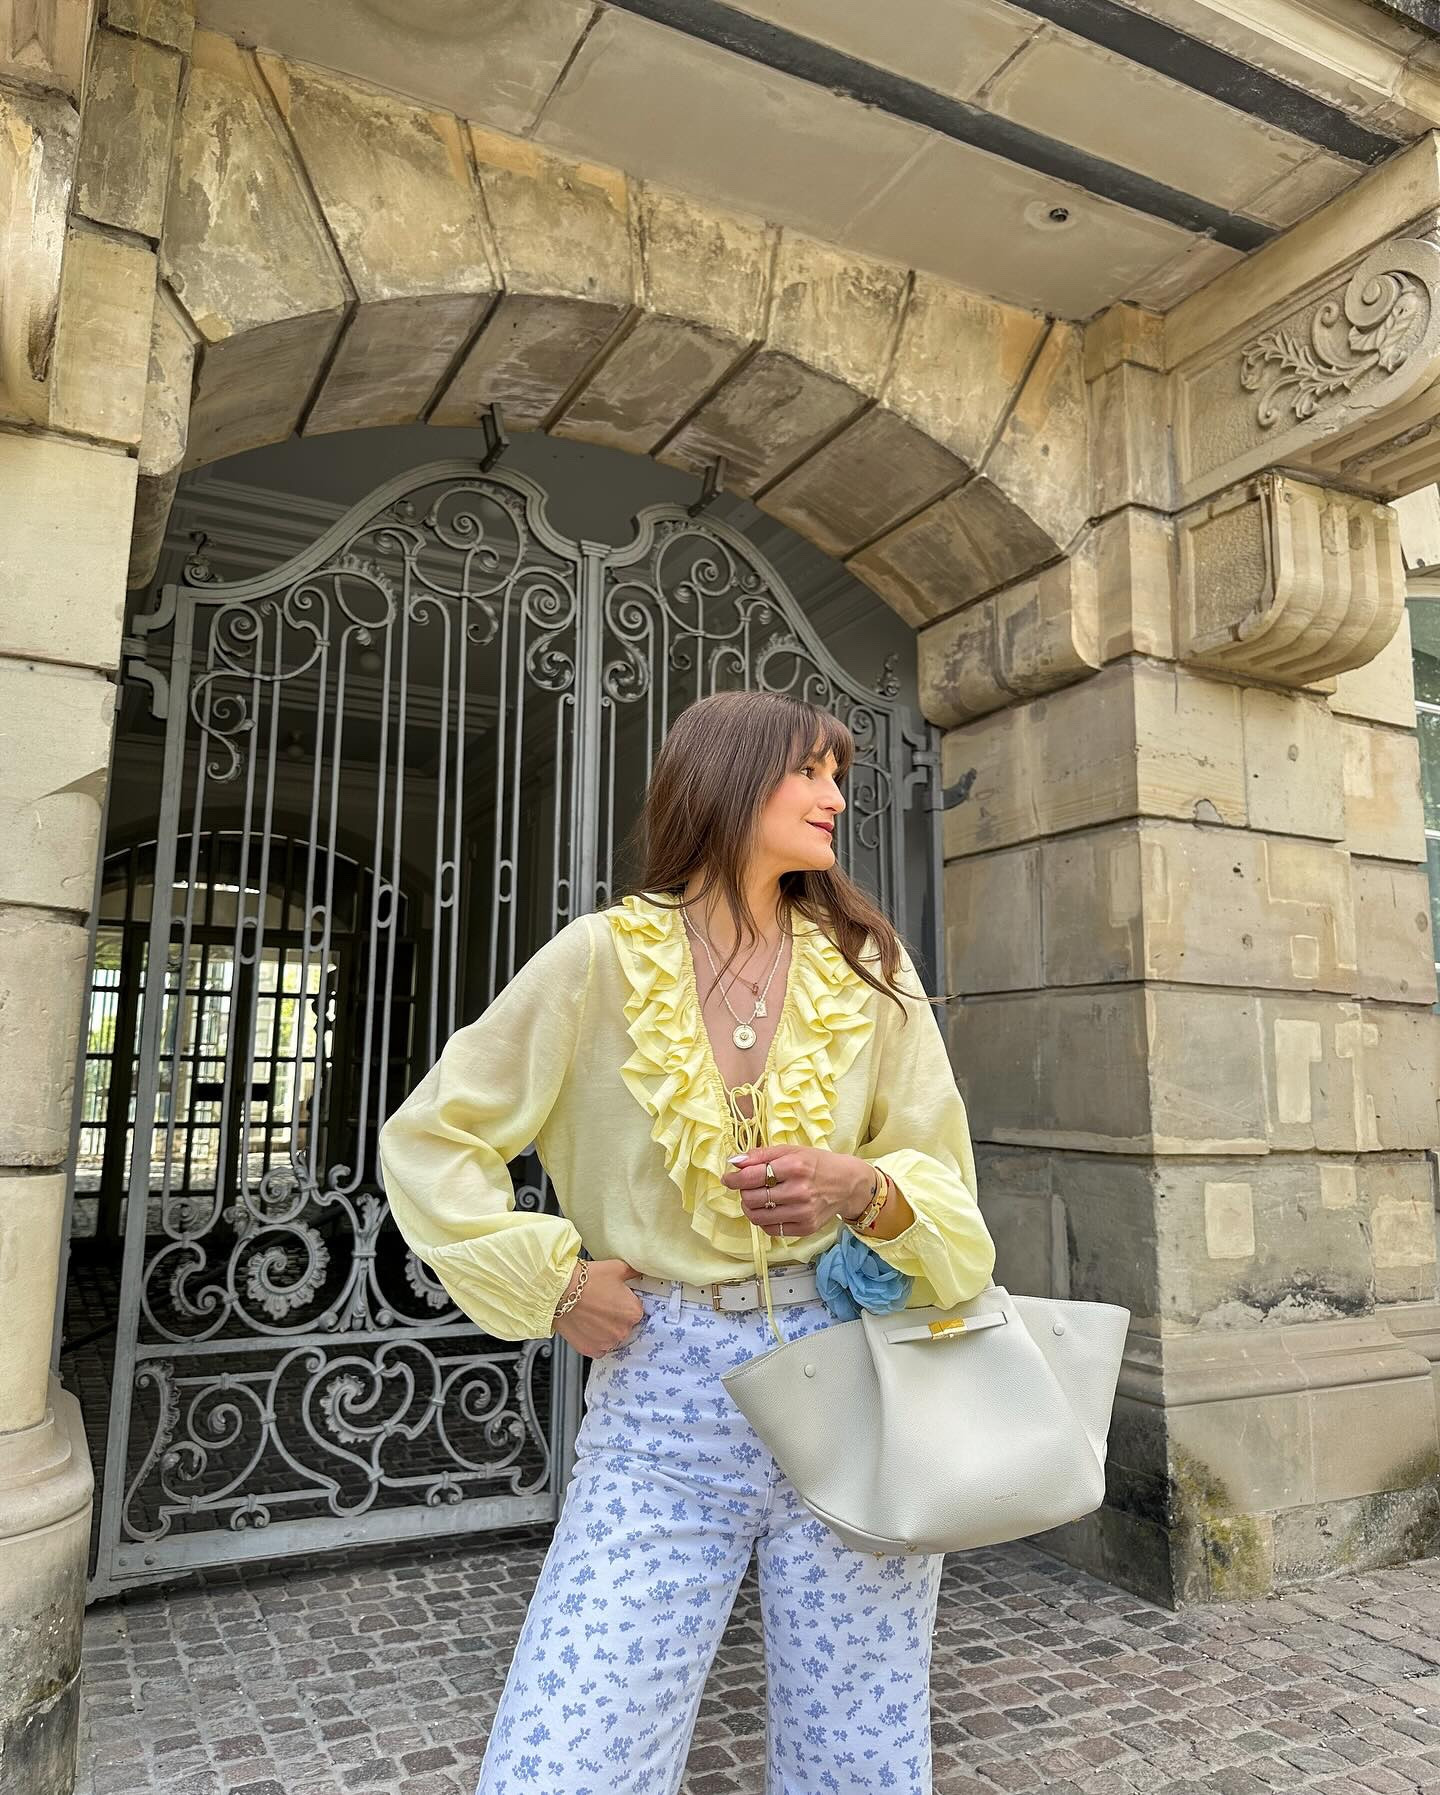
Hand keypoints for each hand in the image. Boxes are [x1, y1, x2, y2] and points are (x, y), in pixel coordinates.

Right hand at [551, 1258, 644, 1357]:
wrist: (560, 1291)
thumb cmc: (587, 1280)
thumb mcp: (617, 1268)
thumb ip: (634, 1272)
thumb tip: (640, 1272)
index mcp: (633, 1312)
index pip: (635, 1310)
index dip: (624, 1303)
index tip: (615, 1298)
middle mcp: (623, 1331)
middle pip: (624, 1325)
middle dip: (615, 1317)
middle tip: (601, 1305)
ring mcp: (606, 1343)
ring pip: (611, 1337)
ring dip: (605, 1329)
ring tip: (592, 1314)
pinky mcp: (590, 1350)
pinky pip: (598, 1348)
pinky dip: (593, 1339)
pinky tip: (586, 1325)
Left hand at [722, 1146, 875, 1238]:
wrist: (848, 1184)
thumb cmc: (817, 1164)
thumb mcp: (791, 1151)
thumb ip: (761, 1155)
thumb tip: (734, 1162)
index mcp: (794, 1166)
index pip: (752, 1176)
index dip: (734, 1179)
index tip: (728, 1178)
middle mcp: (799, 1191)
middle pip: (751, 1198)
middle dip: (743, 1192)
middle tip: (748, 1187)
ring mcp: (802, 1212)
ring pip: (758, 1216)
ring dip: (750, 1207)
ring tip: (756, 1199)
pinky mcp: (805, 1228)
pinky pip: (770, 1229)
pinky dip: (763, 1219)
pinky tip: (770, 1209)